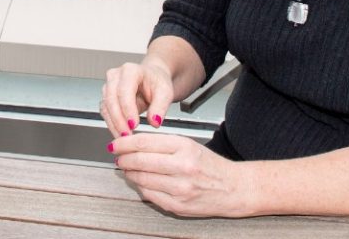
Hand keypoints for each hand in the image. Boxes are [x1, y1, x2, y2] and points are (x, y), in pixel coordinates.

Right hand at [100, 60, 174, 136]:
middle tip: (128, 134)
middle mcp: (116, 76)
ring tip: (125, 137)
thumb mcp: (165, 92)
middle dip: (118, 119)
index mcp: (131, 70)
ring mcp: (109, 86)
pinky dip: (111, 124)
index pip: (124, 90)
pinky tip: (120, 133)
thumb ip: (160, 107)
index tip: (134, 124)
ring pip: (106, 106)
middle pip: (111, 99)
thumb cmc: (157, 82)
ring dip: (114, 124)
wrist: (152, 79)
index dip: (127, 109)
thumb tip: (154, 121)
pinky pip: (105, 112)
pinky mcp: (106, 97)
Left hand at [111, 133, 252, 217]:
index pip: (144, 142)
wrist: (234, 188)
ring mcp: (180, 189)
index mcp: (184, 147)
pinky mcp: (178, 206)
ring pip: (141, 179)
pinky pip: (149, 195)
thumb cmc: (211, 165)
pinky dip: (140, 187)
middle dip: (123, 158)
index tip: (115, 143)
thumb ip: (162, 143)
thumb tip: (132, 143)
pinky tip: (140, 181)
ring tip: (127, 168)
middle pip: (140, 161)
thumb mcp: (189, 144)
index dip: (124, 143)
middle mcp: (182, 167)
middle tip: (117, 156)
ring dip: (129, 173)